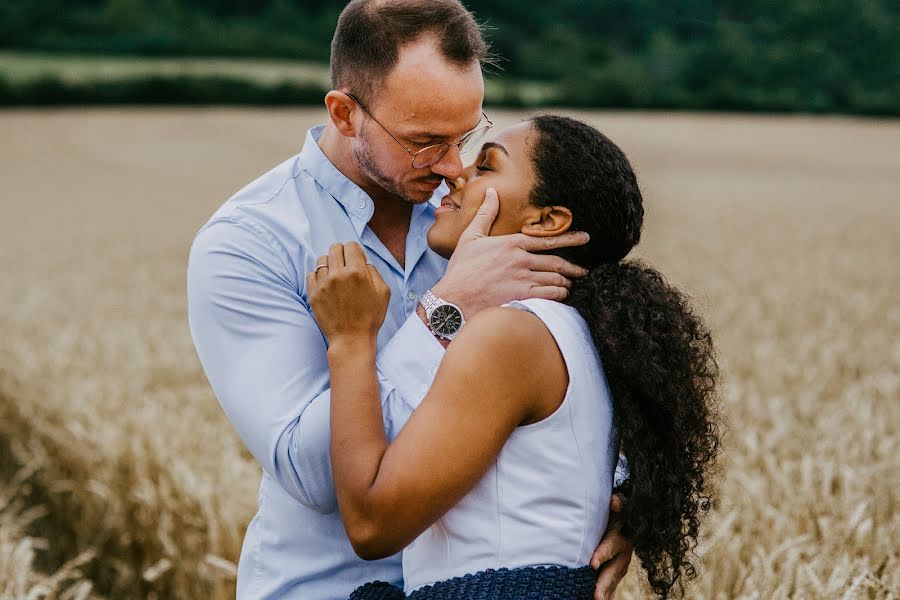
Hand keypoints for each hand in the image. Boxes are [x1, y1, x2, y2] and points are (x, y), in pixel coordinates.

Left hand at [307, 242, 390, 343]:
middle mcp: (338, 275)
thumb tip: (363, 262)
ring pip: (322, 260)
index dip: (355, 251)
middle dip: (342, 254)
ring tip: (335, 277)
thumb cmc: (370, 317)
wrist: (351, 339)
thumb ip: (374, 272)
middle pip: (335, 248)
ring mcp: (324, 284)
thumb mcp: (383, 293)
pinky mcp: (313, 294)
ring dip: (329, 264)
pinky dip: (318, 277)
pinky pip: (311, 274)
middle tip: (345, 266)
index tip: (356, 261)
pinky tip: (327, 286)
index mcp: (357, 272)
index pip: (350, 246)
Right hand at [431, 187, 588, 316]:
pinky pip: (551, 295)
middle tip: (583, 270)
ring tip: (569, 285)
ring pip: (556, 280)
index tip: (585, 237)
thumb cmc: (461, 269)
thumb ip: (485, 214)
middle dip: (574, 267)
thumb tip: (491, 192)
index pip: (548, 238)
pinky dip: (559, 295)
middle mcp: (521, 260)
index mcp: (511, 243)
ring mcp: (523, 280)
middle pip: (557, 262)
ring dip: (565, 283)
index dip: (570, 238)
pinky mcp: (522, 298)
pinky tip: (559, 296)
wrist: (453, 300)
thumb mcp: (471, 237)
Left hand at [591, 493, 633, 599]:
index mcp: (621, 535)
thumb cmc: (615, 511)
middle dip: (604, 583)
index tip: (592, 563)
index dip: (603, 554)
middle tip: (596, 596)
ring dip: (606, 592)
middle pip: (614, 569)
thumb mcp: (618, 505)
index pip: (612, 545)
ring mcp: (621, 564)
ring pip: (614, 580)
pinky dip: (607, 595)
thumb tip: (615, 501)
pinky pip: (612, 586)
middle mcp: (624, 552)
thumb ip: (619, 503)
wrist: (626, 518)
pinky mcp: (617, 572)